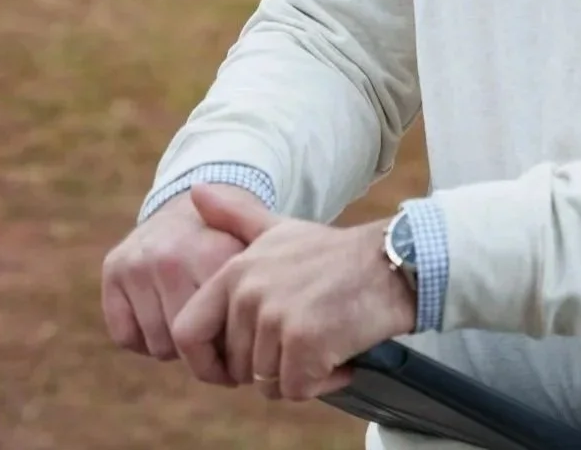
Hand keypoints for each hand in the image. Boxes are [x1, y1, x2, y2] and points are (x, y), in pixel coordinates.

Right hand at [101, 184, 266, 384]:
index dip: (231, 350)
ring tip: (189, 322)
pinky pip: (125, 337)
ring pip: (158, 346)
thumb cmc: (228, 245)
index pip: (220, 333)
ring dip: (174, 345)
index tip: (238, 353)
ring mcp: (140, 263)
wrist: (190, 204)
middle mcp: (174, 258)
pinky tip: (159, 315)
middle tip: (213, 339)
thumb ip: (256, 298)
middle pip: (187, 343)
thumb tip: (238, 368)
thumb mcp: (253, 258)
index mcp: (216, 255)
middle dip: (203, 349)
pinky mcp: (113, 268)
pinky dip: (142, 338)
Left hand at [172, 184, 416, 401]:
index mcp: (236, 270)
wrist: (393, 263)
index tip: (238, 363)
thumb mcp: (280, 230)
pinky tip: (341, 354)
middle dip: (271, 365)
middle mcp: (250, 292)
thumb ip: (235, 216)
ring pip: (267, 382)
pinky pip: (297, 390)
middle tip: (306, 336)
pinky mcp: (305, 342)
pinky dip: (322, 382)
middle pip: (237, 366)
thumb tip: (196, 190)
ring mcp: (276, 317)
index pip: (187, 333)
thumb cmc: (335, 254)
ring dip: (299, 374)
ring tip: (326, 338)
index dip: (208, 360)